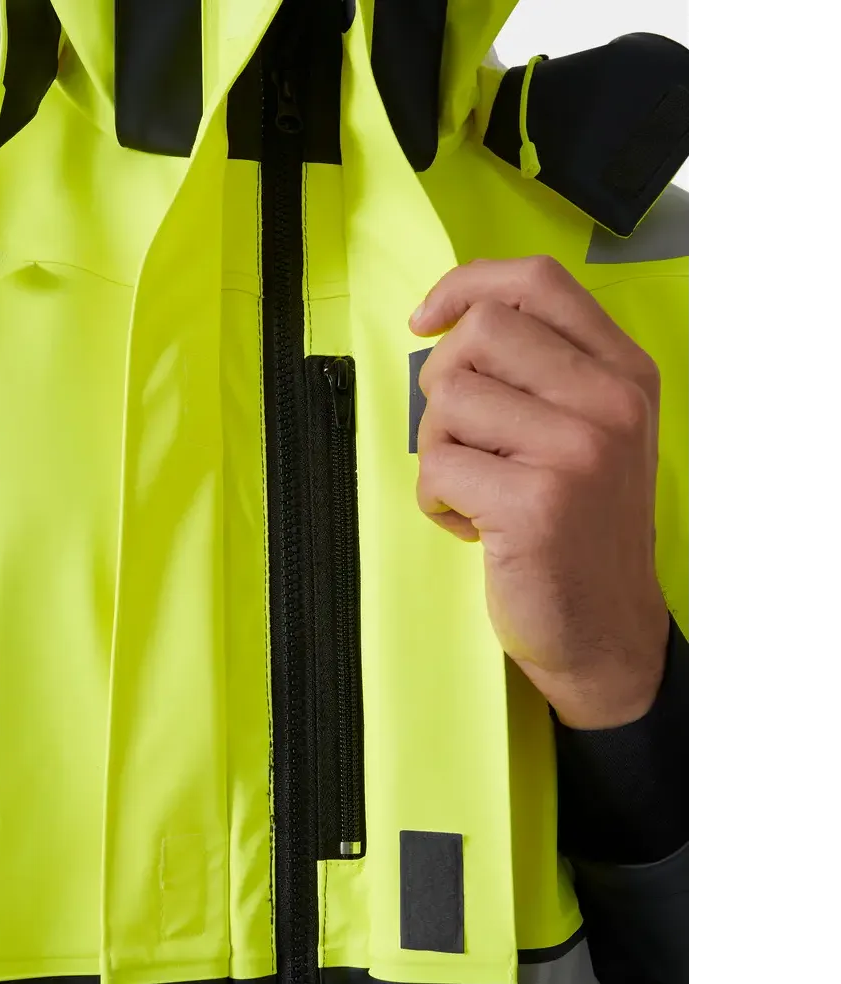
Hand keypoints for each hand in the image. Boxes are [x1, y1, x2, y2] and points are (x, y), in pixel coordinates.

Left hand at [410, 256, 668, 729]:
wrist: (607, 631)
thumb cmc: (582, 532)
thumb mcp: (591, 434)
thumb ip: (542, 373)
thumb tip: (448, 328)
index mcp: (623, 373)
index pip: (536, 282)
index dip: (466, 285)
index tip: (428, 319)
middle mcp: (610, 402)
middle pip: (480, 331)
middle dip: (442, 380)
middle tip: (459, 434)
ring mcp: (577, 451)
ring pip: (449, 398)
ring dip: (438, 448)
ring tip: (475, 487)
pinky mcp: (534, 503)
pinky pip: (436, 468)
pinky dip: (435, 499)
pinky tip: (471, 524)